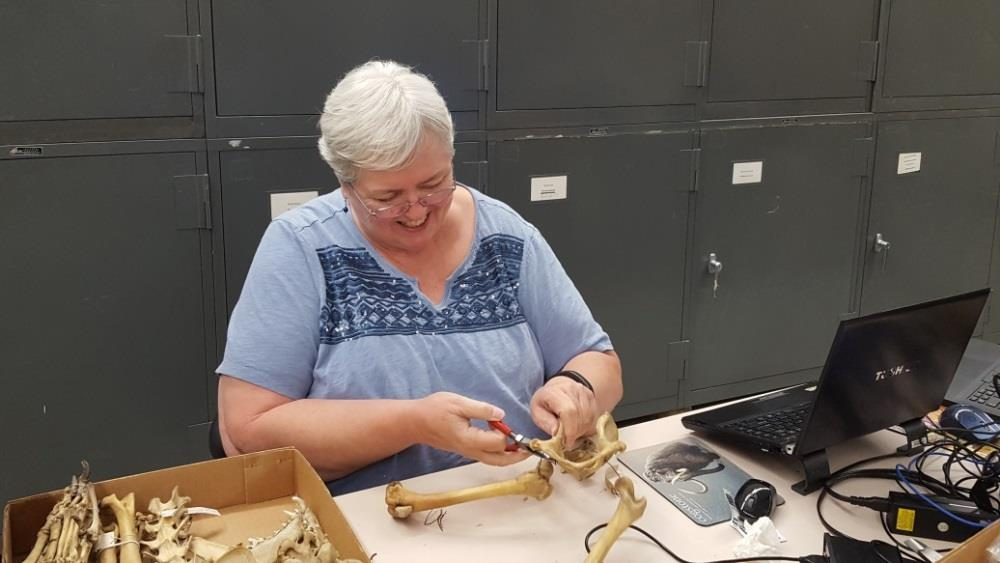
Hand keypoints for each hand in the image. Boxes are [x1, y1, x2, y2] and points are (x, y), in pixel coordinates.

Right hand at [414, 392, 529, 465]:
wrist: (416, 422)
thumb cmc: (435, 410)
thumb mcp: (458, 403)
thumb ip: (481, 410)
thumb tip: (501, 415)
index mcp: (469, 439)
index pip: (497, 443)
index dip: (507, 434)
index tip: (503, 422)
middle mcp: (470, 450)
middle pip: (499, 460)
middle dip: (516, 456)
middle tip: (529, 449)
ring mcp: (468, 452)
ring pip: (493, 461)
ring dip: (509, 456)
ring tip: (521, 447)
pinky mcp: (466, 450)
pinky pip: (486, 456)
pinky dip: (499, 453)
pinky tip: (503, 442)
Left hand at [530, 377, 598, 446]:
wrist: (555, 389)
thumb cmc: (545, 403)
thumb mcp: (537, 413)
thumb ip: (546, 422)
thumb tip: (556, 433)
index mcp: (554, 392)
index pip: (569, 411)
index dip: (570, 430)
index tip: (567, 442)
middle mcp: (570, 388)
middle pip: (580, 415)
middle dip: (576, 432)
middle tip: (569, 440)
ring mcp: (582, 390)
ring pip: (589, 416)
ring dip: (583, 430)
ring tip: (573, 434)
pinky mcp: (590, 395)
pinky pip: (594, 415)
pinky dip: (588, 426)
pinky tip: (579, 428)